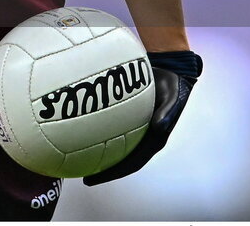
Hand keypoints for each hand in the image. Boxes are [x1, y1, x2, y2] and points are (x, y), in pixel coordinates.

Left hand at [83, 50, 202, 185]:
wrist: (170, 69)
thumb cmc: (171, 84)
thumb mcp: (173, 96)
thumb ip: (167, 112)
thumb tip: (159, 126)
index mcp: (154, 139)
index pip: (132, 163)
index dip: (114, 173)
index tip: (94, 180)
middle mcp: (144, 137)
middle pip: (121, 159)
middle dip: (102, 169)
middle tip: (82, 175)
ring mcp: (135, 128)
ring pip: (115, 145)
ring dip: (98, 154)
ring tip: (77, 159)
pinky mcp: (127, 116)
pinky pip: (110, 126)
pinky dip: (96, 131)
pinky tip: (78, 128)